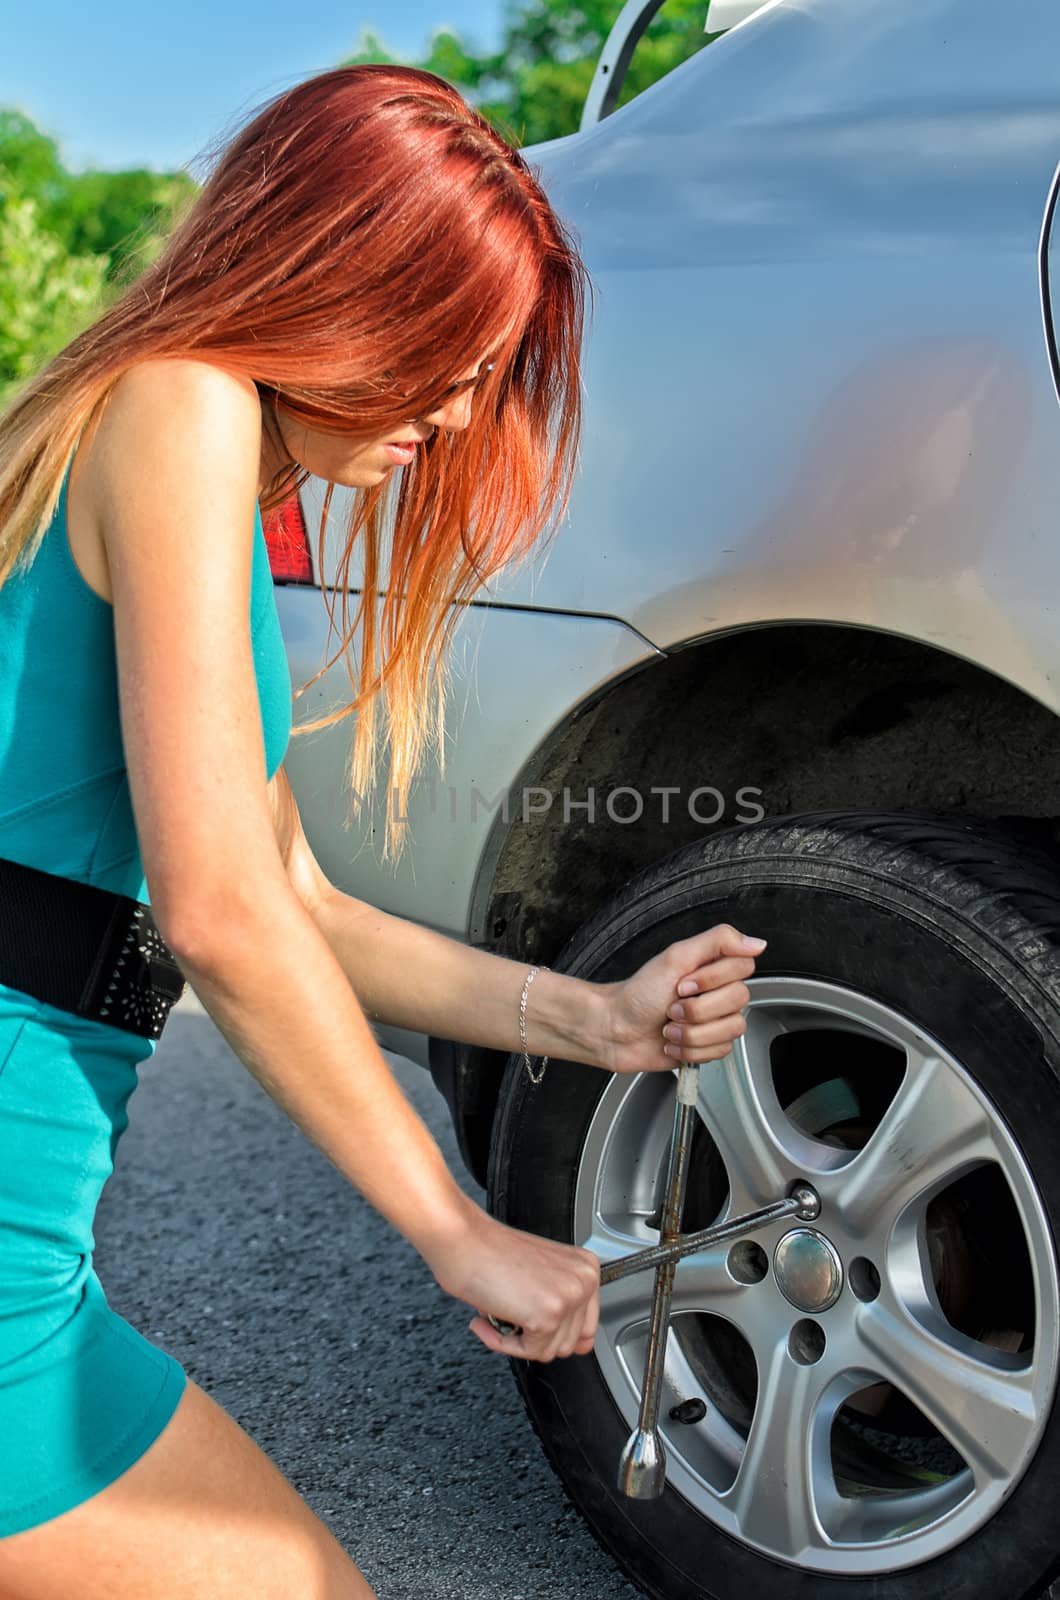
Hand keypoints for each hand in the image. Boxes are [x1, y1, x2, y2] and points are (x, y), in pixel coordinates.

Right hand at [420, 1198, 599, 1361]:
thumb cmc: (489, 1251)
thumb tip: (580, 1345)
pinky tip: (488, 1319)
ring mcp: (567, 1299)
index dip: (556, 1334)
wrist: (462, 1239)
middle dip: (534, 1337)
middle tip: (508, 1314)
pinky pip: (527, 1352)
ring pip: (548, 1351)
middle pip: (568, 1343)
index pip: (588, 1326)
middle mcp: (583, 1281)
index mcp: (586, 1267)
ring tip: (497, 1312)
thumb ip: (562, 1305)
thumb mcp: (540, 1275)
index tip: (537, 1329)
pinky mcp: (546, 1316)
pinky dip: (501, 1342)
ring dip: (517, 1340)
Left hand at [602, 923, 767, 1075]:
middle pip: (738, 1001)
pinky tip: (673, 1041)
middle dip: (698, 1009)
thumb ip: (718, 942)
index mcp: (712, 967)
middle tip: (673, 1006)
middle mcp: (717, 993)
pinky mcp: (709, 1046)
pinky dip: (689, 1049)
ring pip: (731, 1030)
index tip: (684, 983)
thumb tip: (756, 942)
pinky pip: (719, 1051)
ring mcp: (714, 1021)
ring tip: (670, 1026)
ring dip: (692, 1032)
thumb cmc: (638, 994)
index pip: (744, 967)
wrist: (617, 1030)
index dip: (713, 979)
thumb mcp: (675, 957)